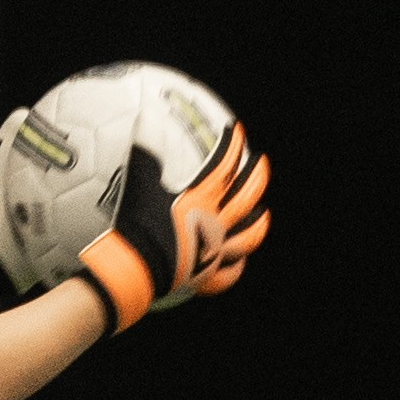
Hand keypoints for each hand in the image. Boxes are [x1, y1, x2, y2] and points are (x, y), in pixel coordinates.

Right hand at [77, 122, 271, 332]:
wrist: (136, 269)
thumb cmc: (138, 226)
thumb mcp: (138, 186)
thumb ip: (145, 156)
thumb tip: (142, 123)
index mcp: (200, 203)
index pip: (223, 168)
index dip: (231, 147)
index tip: (237, 130)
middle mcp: (214, 226)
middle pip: (245, 199)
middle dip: (256, 177)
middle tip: (261, 162)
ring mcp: (213, 253)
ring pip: (246, 238)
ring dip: (258, 224)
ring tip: (264, 213)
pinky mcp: (205, 276)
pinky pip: (227, 274)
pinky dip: (236, 267)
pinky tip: (238, 262)